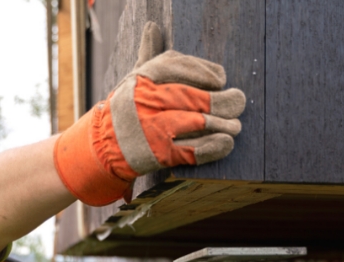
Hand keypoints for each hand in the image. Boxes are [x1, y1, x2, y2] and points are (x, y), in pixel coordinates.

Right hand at [54, 22, 246, 206]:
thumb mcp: (135, 80)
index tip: (220, 79)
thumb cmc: (127, 108)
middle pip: (193, 97)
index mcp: (143, 77)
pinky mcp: (158, 154)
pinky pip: (192, 150)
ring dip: (222, 125)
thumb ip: (150, 55)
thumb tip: (152, 26)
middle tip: (239, 102)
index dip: (204, 73)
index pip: (179, 67)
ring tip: (235, 126)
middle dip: (221, 101)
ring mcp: (152, 128)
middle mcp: (145, 100)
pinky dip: (213, 147)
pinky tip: (227, 143)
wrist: (104, 146)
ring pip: (196, 123)